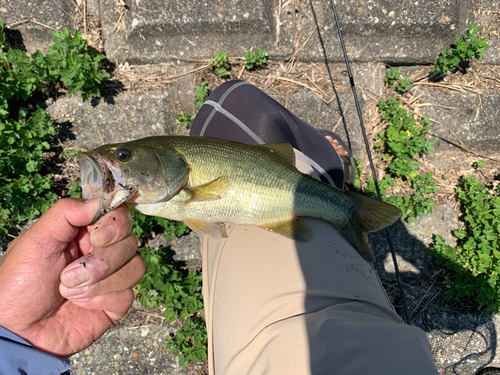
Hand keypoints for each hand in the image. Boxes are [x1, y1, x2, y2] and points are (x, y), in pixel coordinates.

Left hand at [0, 198, 144, 356]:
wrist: (17, 332)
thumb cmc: (19, 284)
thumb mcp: (35, 241)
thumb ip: (66, 213)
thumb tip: (100, 200)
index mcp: (85, 232)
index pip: (120, 215)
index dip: (115, 225)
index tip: (96, 238)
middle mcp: (103, 252)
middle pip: (130, 241)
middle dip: (101, 260)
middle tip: (68, 274)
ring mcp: (112, 278)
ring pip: (135, 267)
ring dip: (100, 281)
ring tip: (69, 291)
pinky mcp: (115, 303)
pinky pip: (128, 294)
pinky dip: (103, 299)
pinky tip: (81, 305)